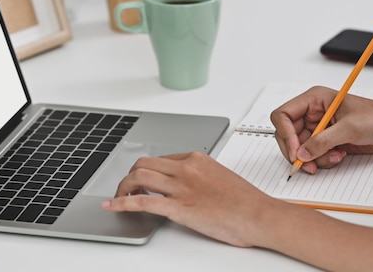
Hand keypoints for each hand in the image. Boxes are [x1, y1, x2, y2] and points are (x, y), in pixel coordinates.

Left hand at [101, 151, 271, 246]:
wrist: (260, 215)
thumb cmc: (246, 201)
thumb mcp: (221, 177)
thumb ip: (201, 177)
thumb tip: (189, 185)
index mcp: (197, 159)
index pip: (162, 159)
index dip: (148, 171)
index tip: (143, 181)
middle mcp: (186, 168)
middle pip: (144, 164)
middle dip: (130, 176)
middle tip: (127, 188)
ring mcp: (181, 187)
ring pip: (138, 178)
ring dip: (123, 188)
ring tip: (119, 198)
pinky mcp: (178, 208)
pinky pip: (141, 202)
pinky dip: (121, 203)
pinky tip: (113, 206)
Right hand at [270, 86, 372, 173]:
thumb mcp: (349, 128)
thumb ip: (323, 141)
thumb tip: (302, 153)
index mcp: (314, 100)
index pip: (283, 115)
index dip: (285, 134)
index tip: (296, 151)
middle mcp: (312, 113)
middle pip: (286, 135)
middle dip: (297, 152)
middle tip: (307, 164)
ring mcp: (317, 128)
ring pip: (299, 149)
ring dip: (314, 158)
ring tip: (334, 156)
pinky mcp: (325, 141)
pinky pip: (312, 155)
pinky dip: (322, 161)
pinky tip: (339, 156)